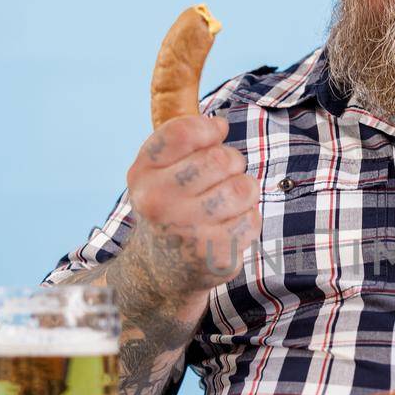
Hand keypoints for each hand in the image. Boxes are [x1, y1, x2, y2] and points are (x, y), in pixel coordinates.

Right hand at [124, 115, 260, 298]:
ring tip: (228, 201)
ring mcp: (186, 231)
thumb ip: (182, 141)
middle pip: (221, 158)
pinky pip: (252, 218)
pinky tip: (228, 226)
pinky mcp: (214, 255)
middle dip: (232, 161)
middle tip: (222, 175)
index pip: (182, 133)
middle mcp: (159, 203)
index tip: (215, 133)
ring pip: (243, 187)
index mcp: (142, 175)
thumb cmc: (168, 208)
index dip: (208, 128)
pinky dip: (248, 218)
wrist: (161, 270)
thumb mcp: (157, 172)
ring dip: (244, 190)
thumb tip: (219, 124)